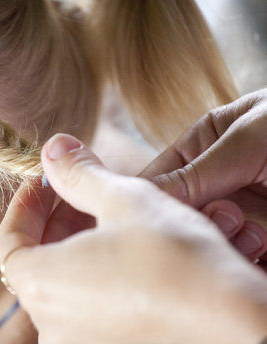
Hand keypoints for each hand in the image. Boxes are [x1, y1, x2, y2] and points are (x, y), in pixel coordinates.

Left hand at [0, 134, 266, 343]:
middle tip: (81, 194)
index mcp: (42, 286)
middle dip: (56, 222)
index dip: (24, 206)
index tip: (44, 182)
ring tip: (109, 220)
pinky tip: (127, 256)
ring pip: (65, 286)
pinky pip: (89, 309)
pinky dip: (97, 277)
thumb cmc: (177, 260)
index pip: (9, 241)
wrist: (240, 324)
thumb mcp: (124, 199)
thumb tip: (53, 149)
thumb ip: (79, 173)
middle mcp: (52, 325)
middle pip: (37, 262)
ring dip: (79, 247)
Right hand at [141, 90, 266, 261]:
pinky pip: (244, 258)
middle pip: (181, 215)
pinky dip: (248, 260)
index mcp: (202, 147)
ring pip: (211, 241)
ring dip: (228, 243)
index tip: (152, 217)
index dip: (148, 199)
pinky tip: (263, 247)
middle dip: (197, 222)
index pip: (157, 178)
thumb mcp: (250, 135)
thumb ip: (196, 169)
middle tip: (225, 216)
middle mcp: (217, 183)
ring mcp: (243, 213)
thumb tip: (142, 195)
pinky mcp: (264, 239)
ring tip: (256, 233)